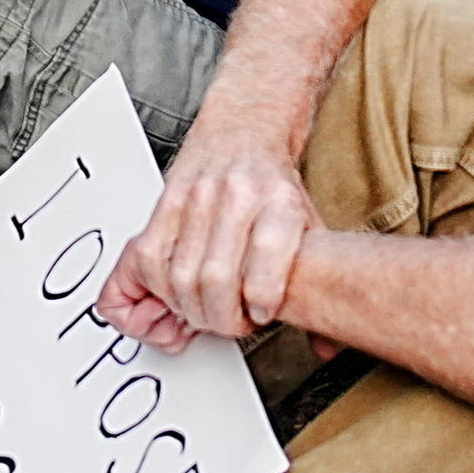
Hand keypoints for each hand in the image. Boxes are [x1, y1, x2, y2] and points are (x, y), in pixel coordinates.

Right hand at [97, 136, 316, 351]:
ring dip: (187, 307)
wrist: (244, 126)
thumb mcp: (309, 225)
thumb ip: (321, 285)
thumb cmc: (274, 183)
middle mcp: (236, 196)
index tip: (261, 314)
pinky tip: (173, 291)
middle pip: (215, 277)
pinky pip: (147, 255)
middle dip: (220, 317)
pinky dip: (154, 286)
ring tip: (203, 310)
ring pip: (178, 274)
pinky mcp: (166, 200)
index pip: (268, 255)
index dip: (262, 300)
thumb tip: (327, 346)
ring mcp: (196, 196)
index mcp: (279, 202)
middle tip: (230, 321)